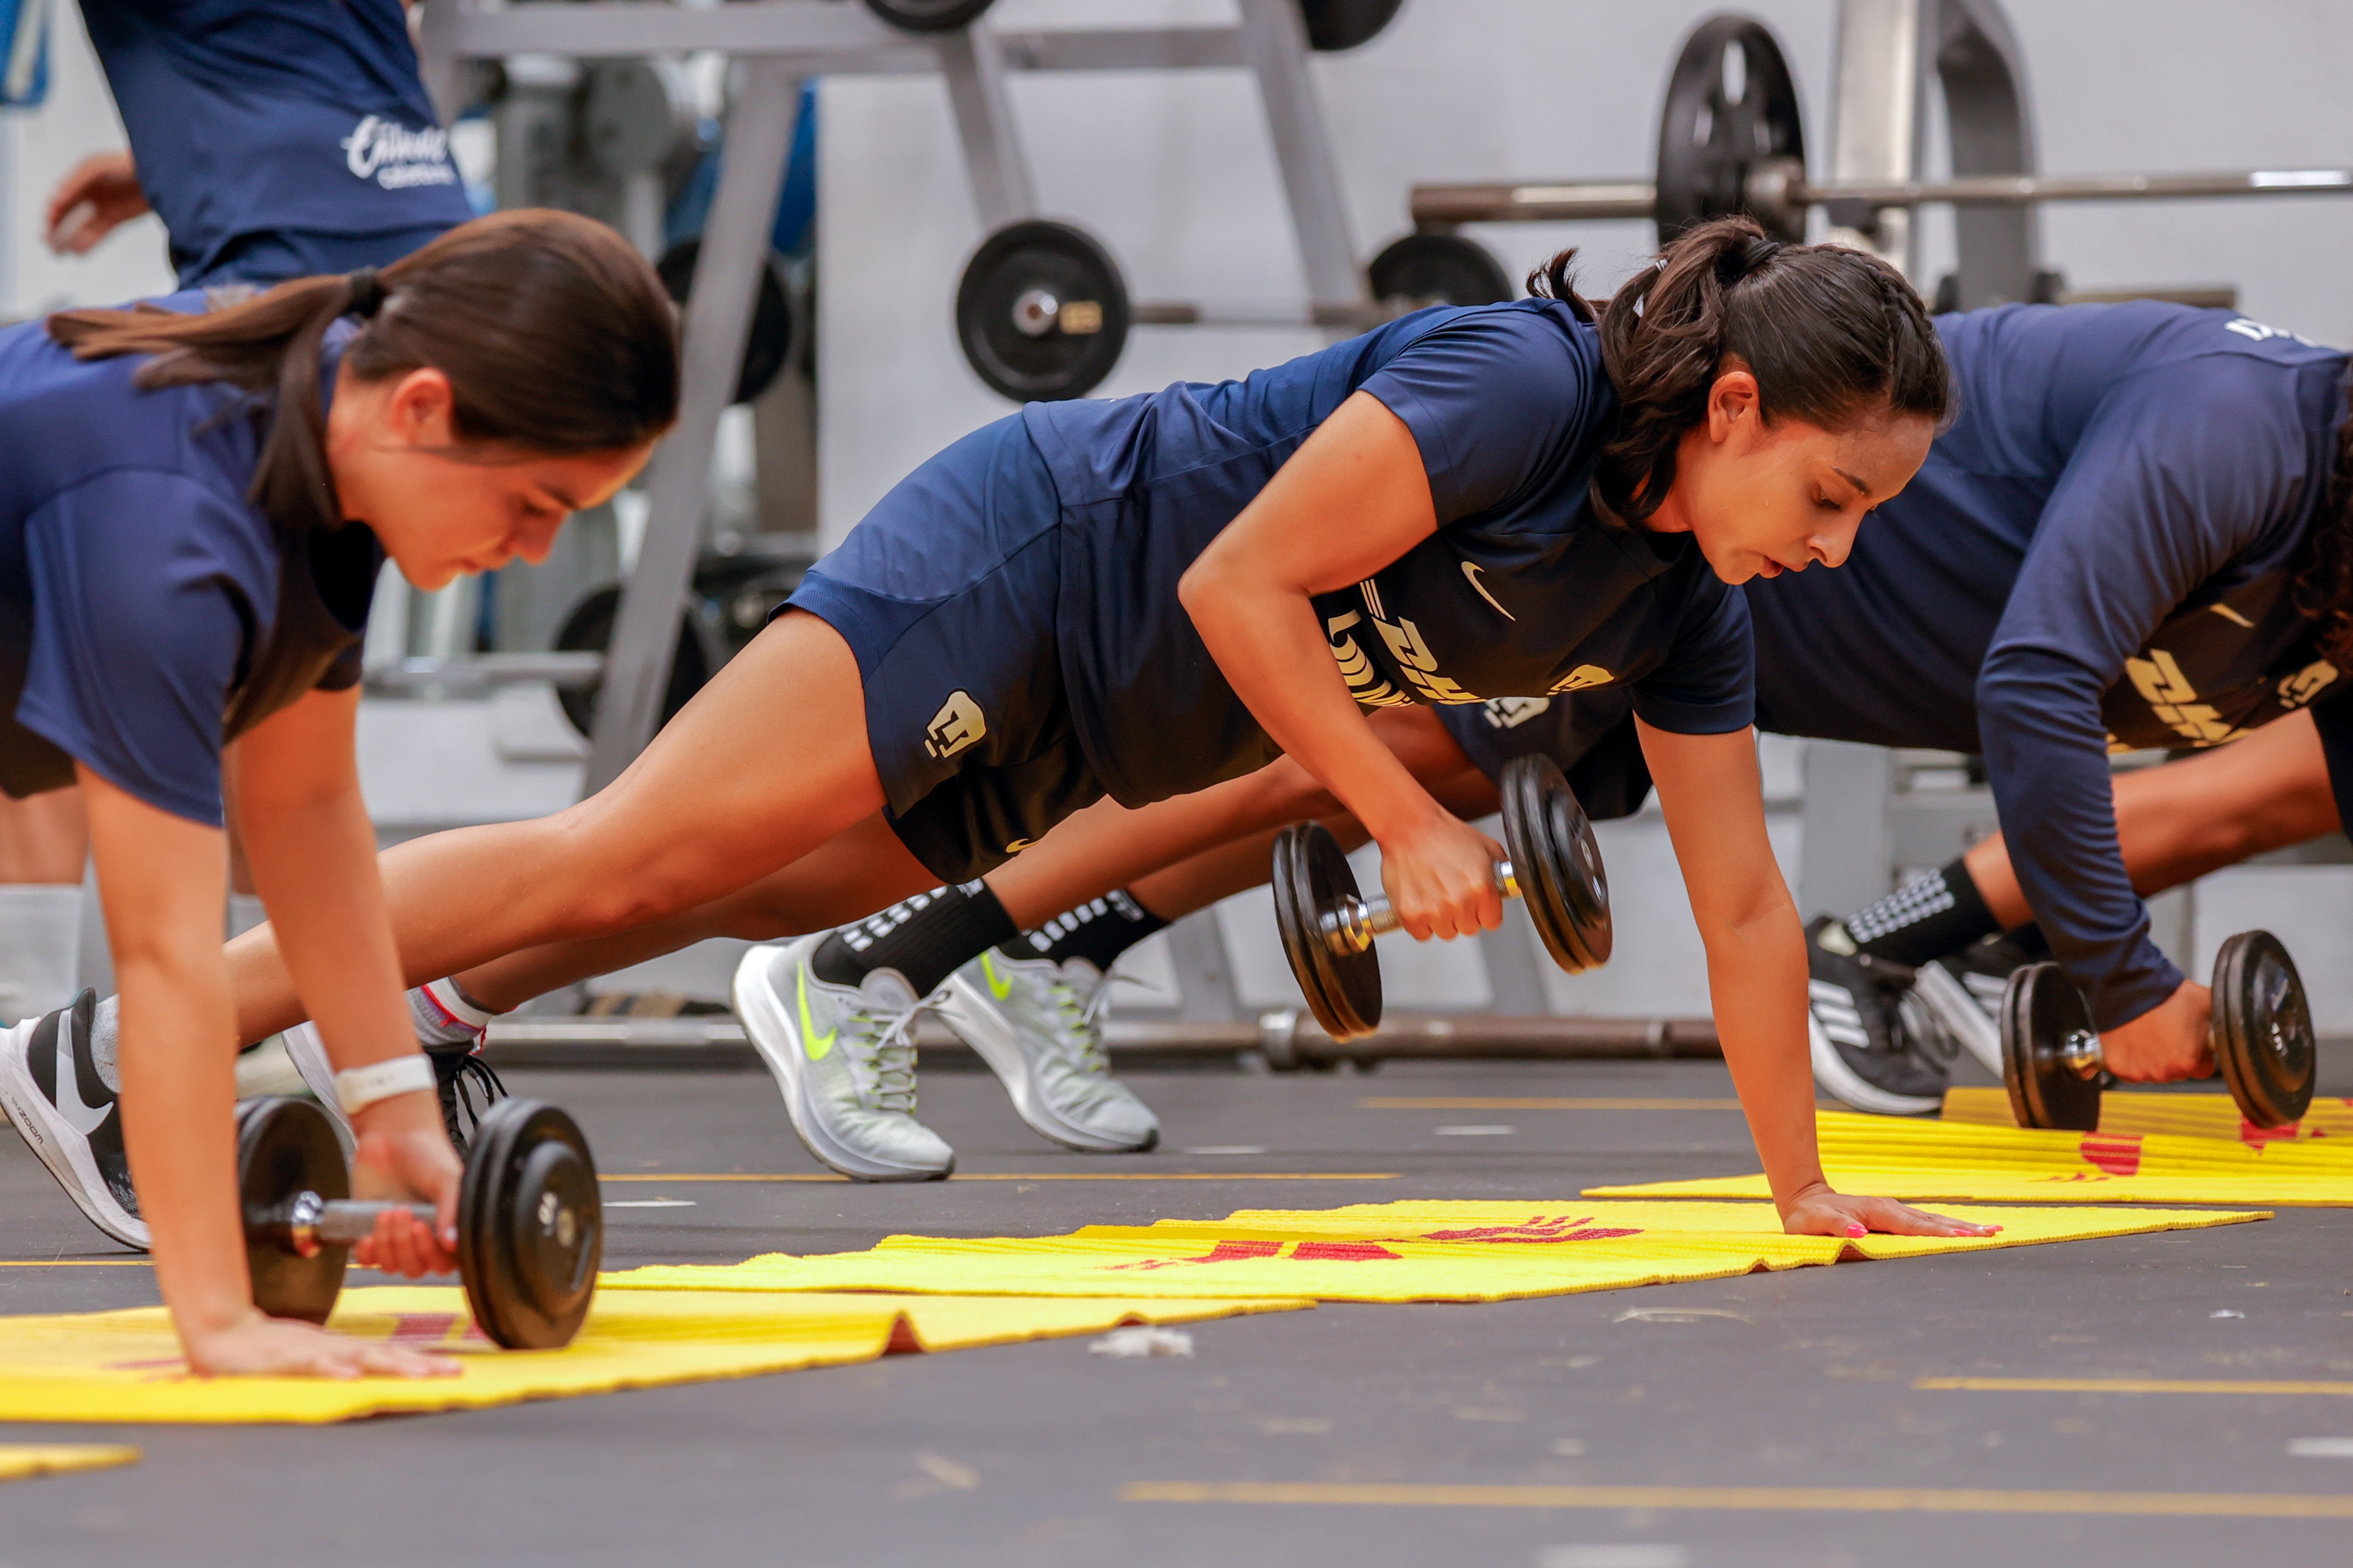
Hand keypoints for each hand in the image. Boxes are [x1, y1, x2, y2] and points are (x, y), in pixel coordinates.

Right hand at [45, 152, 148, 254]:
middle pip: (67, 215)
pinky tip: (77, 251)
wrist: (157, 175)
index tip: (48, 223)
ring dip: (69, 240)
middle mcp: (89, 195)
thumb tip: (57, 198)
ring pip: (81, 227)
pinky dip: (87, 243)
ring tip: (58, 251)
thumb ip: (75, 183)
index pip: (61, 199)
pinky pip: (97, 234)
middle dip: (56, 229)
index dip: (53, 212)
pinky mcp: (115, 219)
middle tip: (47, 241)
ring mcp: (102, 208)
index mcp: (80, 181)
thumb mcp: (95, 168)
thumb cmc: (127, 164)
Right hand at [184, 1311, 457, 1378]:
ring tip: (416, 1374)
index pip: (390, 1356)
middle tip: (450, 1373)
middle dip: (419, 1365)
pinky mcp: (284, 1359)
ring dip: (388, 1365)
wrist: (224, 1335)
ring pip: (356, 1357)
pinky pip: (311, 1364)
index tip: (452, 1370)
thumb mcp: (314, 1359)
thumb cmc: (272, 1350)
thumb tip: (374, 1379)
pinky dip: (331, 1368)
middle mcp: (334, 1349)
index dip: (421, 1363)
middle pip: (384, 1356)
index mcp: (342, 1350)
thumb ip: (343, 1366)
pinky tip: (348, 1376)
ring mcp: (311, 1352)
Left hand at [347, 1088, 462, 1277]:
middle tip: (403, 1211)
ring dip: (387, 1244)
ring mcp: (396, 1237)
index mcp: (448, 1227)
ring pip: (392, 1265)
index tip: (423, 1226)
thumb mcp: (447, 1178)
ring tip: (387, 1211)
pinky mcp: (370, 1232)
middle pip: (417, 1268)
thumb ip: (452, 1210)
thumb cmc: (426, 1153)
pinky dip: (367, 1252)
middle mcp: (424, 1237)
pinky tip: (367, 1234)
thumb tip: (453, 1244)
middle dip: (406, 1244)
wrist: (392, 1135)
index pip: (446, 1262)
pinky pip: (368, 1260)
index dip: (433, 1253)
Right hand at [1375, 811, 1504, 940]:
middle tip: (1453, 893)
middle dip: (1464, 914)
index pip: (1492, 922)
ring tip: (1436, 894)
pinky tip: (1422, 901)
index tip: (1478, 904)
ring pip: (1446, 932)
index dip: (1485, 911)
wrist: (1409, 826)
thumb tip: (1509, 885)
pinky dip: (1421, 922)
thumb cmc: (1444, 833)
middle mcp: (1459, 902)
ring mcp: (1433, 910)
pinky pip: (1422, 933)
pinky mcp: (1410, 914)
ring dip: (1442, 919)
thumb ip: (1501, 872)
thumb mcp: (1486, 847)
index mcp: (1481, 887)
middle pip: (1469, 928)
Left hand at [1779, 1183, 2000, 1238]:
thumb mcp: (1814, 1223)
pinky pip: (1927, 1222)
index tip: (1964, 1237)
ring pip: (1934, 1219)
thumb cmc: (1809, 1217)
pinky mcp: (1895, 1217)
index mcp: (1876, 1212)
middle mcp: (1891, 1209)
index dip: (1938, 1233)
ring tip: (1992, 1230)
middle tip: (1994, 1234)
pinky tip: (1966, 1230)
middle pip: (1932, 1220)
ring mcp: (1895, 1211)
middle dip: (1963, 1227)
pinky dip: (1949, 1226)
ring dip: (1962, 1225)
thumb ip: (1836, 1226)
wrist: (1806, 1200)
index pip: (1913, 1225)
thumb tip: (1858, 1233)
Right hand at [2098, 979, 2212, 1081]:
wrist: (2130, 987)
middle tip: (2167, 1033)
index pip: (2202, 1070)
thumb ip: (2221, 1023)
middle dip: (2174, 1056)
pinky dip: (2130, 1058)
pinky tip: (2132, 1040)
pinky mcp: (2119, 1067)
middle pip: (2176, 1072)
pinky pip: (2129, 1070)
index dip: (2199, 1053)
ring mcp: (2139, 1071)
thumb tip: (2234, 1024)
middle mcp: (2164, 1072)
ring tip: (2147, 1034)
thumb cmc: (2167, 995)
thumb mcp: (2207, 1004)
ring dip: (2151, 1058)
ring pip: (2152, 1072)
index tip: (2190, 1041)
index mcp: (2188, 1062)